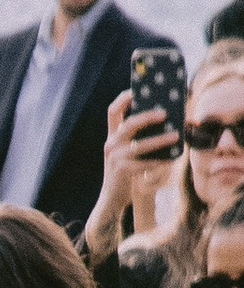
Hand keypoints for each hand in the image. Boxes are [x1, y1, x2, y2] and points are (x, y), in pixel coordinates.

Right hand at [89, 89, 177, 239]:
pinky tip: (170, 159)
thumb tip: (174, 118)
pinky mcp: (122, 172)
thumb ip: (143, 134)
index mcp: (113, 135)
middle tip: (164, 113)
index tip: (138, 90)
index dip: (124, 99)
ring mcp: (115, 159)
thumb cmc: (128, 168)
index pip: (113, 112)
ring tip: (176, 135)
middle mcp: (111, 144)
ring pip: (139, 145)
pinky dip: (159, 162)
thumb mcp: (130, 149)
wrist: (113, 197)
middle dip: (146, 117)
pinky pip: (144, 164)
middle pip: (128, 125)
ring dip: (159, 140)